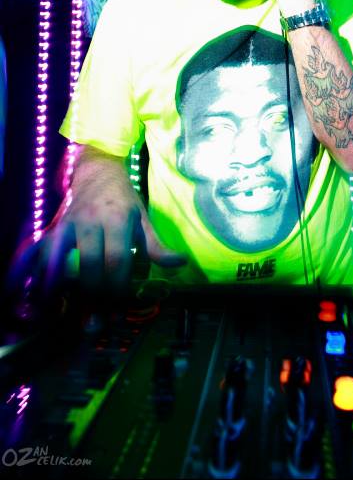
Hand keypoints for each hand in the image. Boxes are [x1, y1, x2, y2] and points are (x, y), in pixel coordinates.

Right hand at [8, 147, 186, 299]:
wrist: (97, 173)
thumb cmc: (123, 199)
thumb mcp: (143, 219)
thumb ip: (156, 246)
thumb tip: (180, 263)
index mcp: (117, 218)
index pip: (117, 258)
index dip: (118, 284)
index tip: (121, 299)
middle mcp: (91, 220)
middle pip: (90, 263)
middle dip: (96, 290)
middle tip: (101, 306)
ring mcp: (69, 224)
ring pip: (63, 260)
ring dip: (69, 286)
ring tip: (78, 304)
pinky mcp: (54, 227)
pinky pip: (44, 253)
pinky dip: (44, 273)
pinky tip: (50, 292)